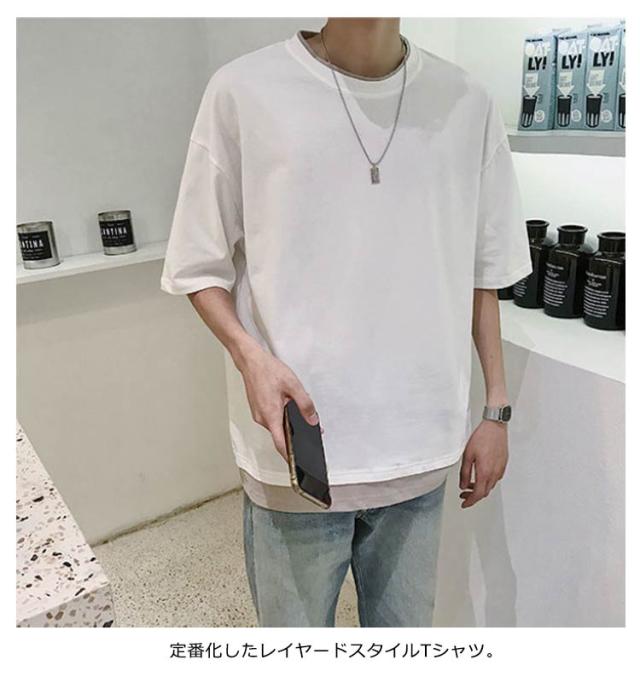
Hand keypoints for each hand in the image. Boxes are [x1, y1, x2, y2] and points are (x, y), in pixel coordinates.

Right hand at [236, 344, 317, 460]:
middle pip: (280, 435)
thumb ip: (305, 405)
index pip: (281, 444)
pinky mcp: (258, 410)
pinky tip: (287, 404)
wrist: (251, 361)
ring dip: (287, 423)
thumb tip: (313, 420)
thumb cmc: (268, 370)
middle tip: (308, 433)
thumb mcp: (293, 386)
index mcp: (271, 415)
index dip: (290, 457)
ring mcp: (258, 414)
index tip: (298, 465)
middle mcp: (262, 418)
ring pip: (276, 426)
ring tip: (296, 409)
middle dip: (294, 435)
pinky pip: (272, 419)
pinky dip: (281, 417)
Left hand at [459, 419, 507, 507]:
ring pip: (490, 486)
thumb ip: (464, 473)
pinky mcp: (503, 465)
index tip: (464, 504)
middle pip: (484, 492)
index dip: (470, 501)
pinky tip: (479, 476)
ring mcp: (500, 469)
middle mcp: (494, 473)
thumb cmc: (481, 437)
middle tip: (464, 495)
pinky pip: (494, 478)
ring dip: (480, 488)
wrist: (495, 427)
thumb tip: (462, 486)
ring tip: (469, 484)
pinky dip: (486, 481)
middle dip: (473, 496)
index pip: (478, 494)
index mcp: (485, 472)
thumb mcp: (467, 455)